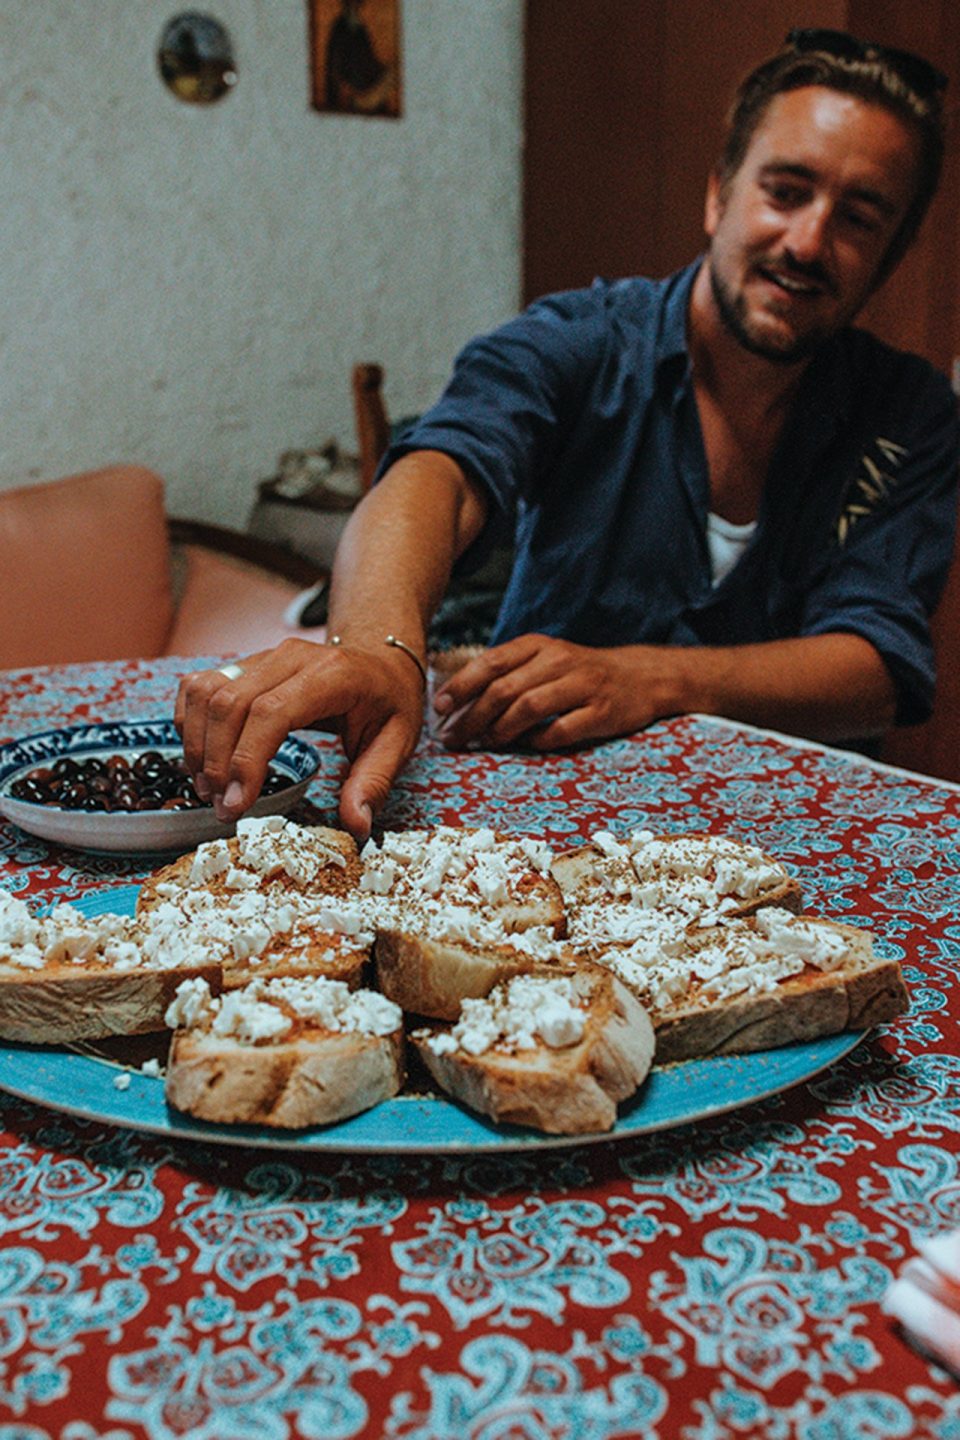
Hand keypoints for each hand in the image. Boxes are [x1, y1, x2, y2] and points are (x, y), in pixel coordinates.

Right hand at [175, 638, 424, 840]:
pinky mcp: (246, 664)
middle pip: (230, 703)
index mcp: (332, 675)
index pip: (271, 711)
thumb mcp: (398, 741)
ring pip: (206, 691)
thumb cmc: (389, 701)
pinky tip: (199, 756)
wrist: (381, 660)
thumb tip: (356, 826)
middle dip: (217, 761)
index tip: (237, 804)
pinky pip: (200, 685)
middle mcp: (291, 657)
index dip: (246, 759)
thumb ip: (373, 783)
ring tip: (207, 788)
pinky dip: (188, 720)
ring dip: (196, 742)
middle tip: (221, 807)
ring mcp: (264, 656)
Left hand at [431, 633, 665, 750]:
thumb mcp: (543, 660)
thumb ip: (506, 673)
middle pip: (504, 689)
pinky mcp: (601, 712)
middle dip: (472, 717)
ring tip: (484, 744)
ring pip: (529, 708)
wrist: (639, 677)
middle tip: (453, 738)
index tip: (439, 709)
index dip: (461, 687)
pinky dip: (538, 741)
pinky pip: (561, 731)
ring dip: (499, 731)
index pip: (490, 663)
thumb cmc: (578, 673)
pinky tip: (526, 746)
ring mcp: (582, 686)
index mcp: (538, 645)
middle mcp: (559, 661)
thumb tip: (456, 701)